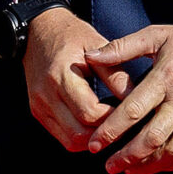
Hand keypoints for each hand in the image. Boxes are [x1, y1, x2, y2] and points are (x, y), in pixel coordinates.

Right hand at [21, 5, 126, 152]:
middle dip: (104, 134)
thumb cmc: (71, 36)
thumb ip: (114, 74)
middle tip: (125, 125)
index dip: (113, 118)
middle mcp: (46, 95)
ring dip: (93, 140)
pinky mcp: (38, 112)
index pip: (90, 112)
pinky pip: (62, 137)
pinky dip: (81, 138)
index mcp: (60, 76)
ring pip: (70, 141)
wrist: (36, 32)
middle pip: (79, 133)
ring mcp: (39, 106)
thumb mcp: (97, 46)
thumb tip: (135, 99)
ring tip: (112, 128)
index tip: (130, 112)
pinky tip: (96, 127)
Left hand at [82, 19, 172, 173]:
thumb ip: (121, 47)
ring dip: (149, 166)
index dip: (110, 131)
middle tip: (109, 167)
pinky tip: (157, 166)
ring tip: (130, 171)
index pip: (132, 111)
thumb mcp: (157, 35)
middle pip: (151, 138)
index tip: (94, 145)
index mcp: (166, 78)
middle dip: (126, 157)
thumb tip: (89, 56)